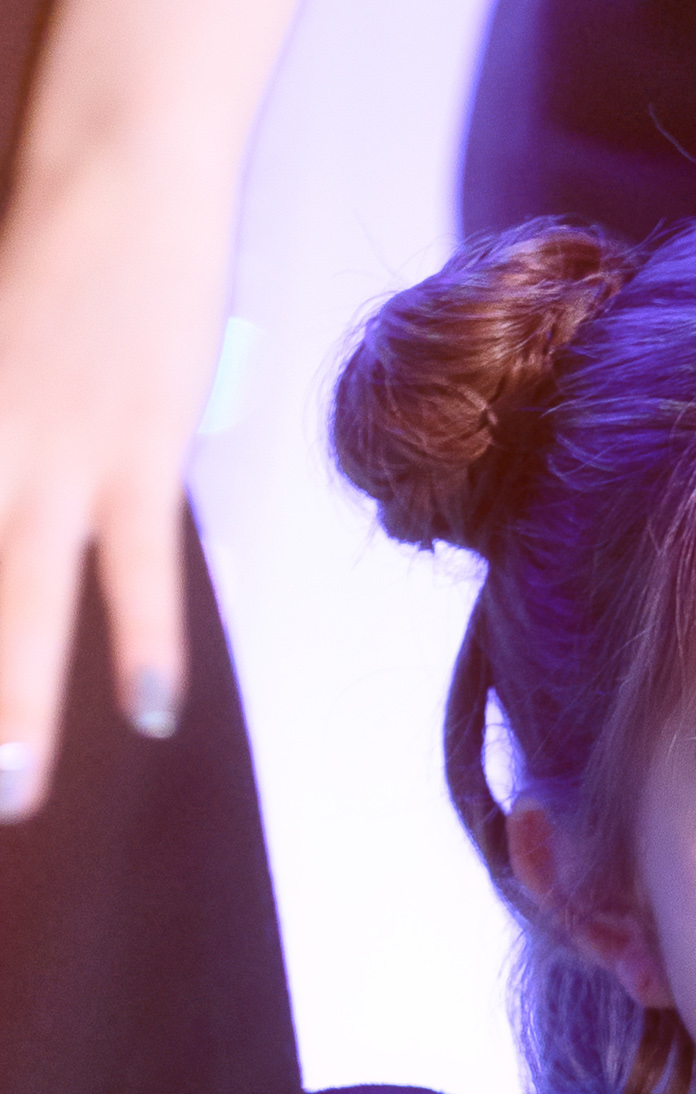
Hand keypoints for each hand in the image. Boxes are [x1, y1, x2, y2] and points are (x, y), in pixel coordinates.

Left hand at [0, 135, 239, 816]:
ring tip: (11, 792)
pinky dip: (143, 642)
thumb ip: (12, 450)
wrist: (118, 164)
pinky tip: (146, 715)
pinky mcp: (136, 447)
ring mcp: (51, 451)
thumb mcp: (1, 363)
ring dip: (15, 704)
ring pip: (19, 601)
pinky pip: (136, 568)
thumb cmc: (56, 256)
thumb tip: (29, 528)